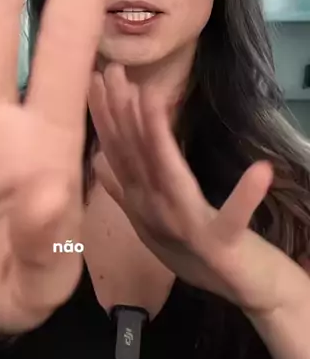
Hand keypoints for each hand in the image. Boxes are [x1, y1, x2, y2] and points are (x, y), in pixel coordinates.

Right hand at [89, 63, 304, 315]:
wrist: (237, 288)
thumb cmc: (196, 250)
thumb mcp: (150, 219)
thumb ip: (123, 189)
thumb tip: (96, 158)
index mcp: (141, 201)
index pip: (118, 151)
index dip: (105, 114)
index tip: (96, 78)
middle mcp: (154, 210)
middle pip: (134, 153)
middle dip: (120, 110)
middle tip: (110, 70)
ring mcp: (185, 226)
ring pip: (166, 173)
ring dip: (156, 134)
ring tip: (150, 97)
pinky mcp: (221, 242)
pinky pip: (234, 217)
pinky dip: (246, 196)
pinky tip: (262, 170)